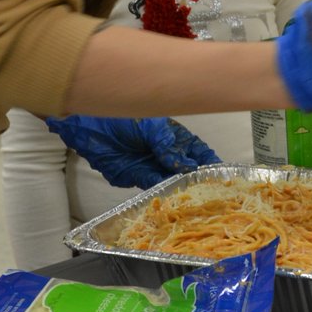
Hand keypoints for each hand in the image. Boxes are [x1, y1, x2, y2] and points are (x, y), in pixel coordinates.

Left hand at [45, 115, 220, 189]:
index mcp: (173, 136)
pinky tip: (172, 193)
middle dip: (198, 178)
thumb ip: (168, 146)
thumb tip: (185, 165)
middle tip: (211, 189)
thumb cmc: (123, 117)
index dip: (209, 161)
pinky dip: (163, 191)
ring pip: (172, 179)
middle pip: (187, 168)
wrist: (91, 125)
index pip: (197, 150)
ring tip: (194, 194)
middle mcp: (164, 152)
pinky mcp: (136, 176)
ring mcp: (151, 164)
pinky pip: (154, 186)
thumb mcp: (152, 127)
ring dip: (181, 186)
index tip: (221, 172)